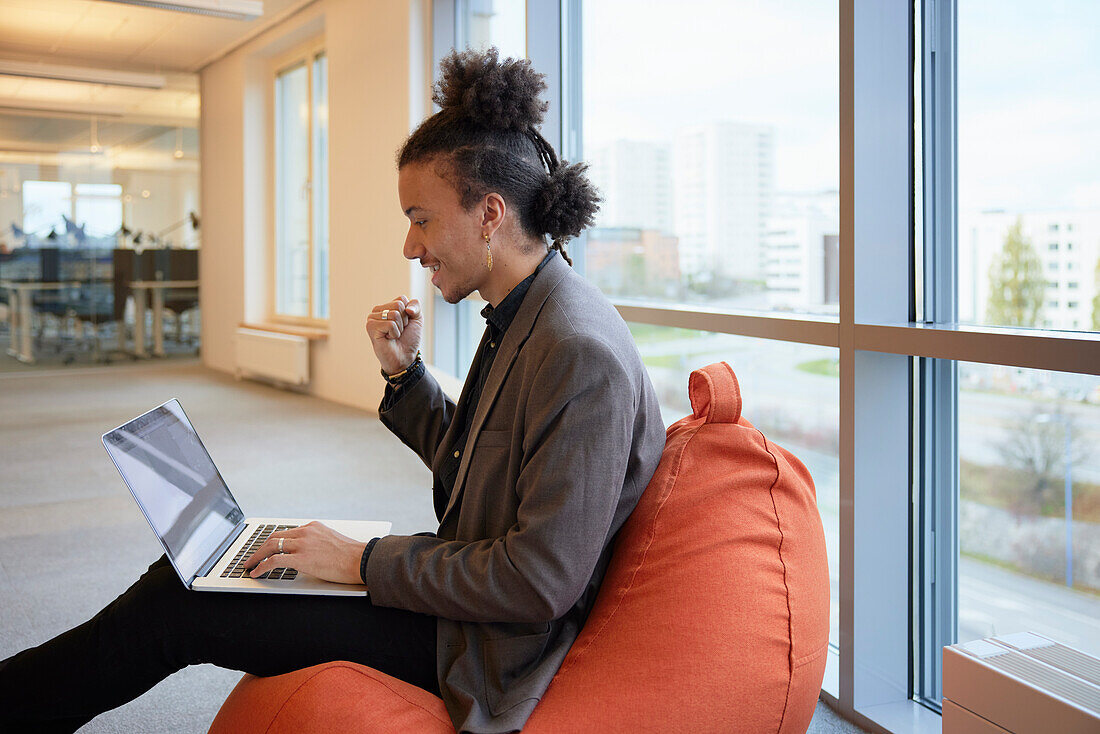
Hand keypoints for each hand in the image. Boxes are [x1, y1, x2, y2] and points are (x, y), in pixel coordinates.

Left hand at [243, 521, 366, 585]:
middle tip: (252, 556)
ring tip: (249, 564)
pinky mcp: (301, 558)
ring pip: (271, 546)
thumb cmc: (352, 556)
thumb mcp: (333, 541)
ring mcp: (303, 544)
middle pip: (275, 537)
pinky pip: (274, 560)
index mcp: (314, 527)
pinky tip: (256, 572)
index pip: (287, 532)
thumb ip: (318, 543)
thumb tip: (310, 555)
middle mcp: (306, 532)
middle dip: (261, 547)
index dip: (274, 541)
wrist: (361, 560)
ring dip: (256, 556)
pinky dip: (261, 566)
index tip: (267, 548)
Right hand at [366, 296, 422, 374]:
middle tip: (398, 331)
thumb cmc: (408, 339)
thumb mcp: (417, 319)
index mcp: (387, 306)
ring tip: (393, 335)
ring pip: (394, 314)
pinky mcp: (371, 327)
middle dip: (404, 320)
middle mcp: (378, 310)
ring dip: (399, 328)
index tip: (404, 324)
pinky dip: (394, 333)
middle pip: (398, 305)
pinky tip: (388, 339)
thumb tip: (407, 309)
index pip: (401, 299)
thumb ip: (416, 306)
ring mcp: (372, 318)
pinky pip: (390, 324)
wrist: (404, 357)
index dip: (408, 313)